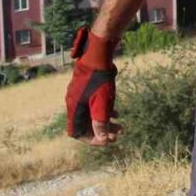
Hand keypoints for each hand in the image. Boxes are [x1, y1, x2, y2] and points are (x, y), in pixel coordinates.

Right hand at [65, 28, 121, 145]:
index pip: (77, 133)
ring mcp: (80, 95)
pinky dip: (104, 112)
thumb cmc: (99, 80)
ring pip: (92, 115)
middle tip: (117, 135)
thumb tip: (102, 139)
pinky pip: (93, 106)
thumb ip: (100, 123)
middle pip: (86, 125)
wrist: (98, 55)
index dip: (91, 139)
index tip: (106, 140)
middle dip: (102, 132)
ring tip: (121, 127)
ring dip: (105, 122)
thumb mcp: (102, 104)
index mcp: (74, 108)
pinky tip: (117, 113)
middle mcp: (74, 103)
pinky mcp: (87, 89)